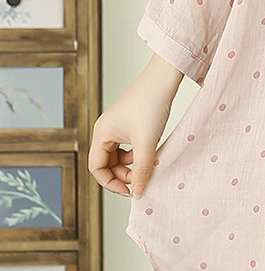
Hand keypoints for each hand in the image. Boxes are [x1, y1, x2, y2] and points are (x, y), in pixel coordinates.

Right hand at [88, 56, 182, 198]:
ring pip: (118, 156)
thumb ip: (142, 170)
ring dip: (130, 165)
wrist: (163, 79)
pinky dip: (137, 154)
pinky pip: (127, 146)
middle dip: (122, 175)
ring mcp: (117, 126)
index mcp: (101, 134)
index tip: (129, 190)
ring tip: (148, 166)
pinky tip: (150, 154)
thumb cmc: (151, 105)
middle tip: (141, 181)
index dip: (110, 183)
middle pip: (106, 163)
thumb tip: (139, 191)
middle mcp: (105, 130)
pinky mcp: (129, 122)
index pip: (96, 168)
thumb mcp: (147, 143)